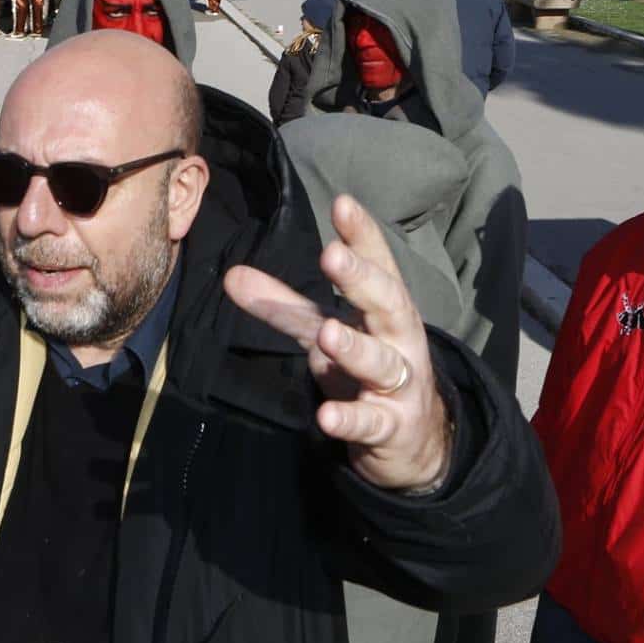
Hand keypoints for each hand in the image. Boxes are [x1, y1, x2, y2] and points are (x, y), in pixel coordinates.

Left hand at [223, 195, 452, 492]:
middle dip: (361, 280)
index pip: (378, 264)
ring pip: (381, 363)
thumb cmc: (363, 370)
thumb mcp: (323, 332)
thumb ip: (283, 305)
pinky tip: (327, 416)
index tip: (342, 202)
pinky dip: (350, 419)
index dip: (363, 235)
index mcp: (384, 308)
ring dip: (354, 348)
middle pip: (387, 303)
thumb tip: (230, 274)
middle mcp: (399, 339)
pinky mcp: (392, 427)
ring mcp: (400, 385)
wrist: (413, 440)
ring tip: (328, 334)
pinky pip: (371, 422)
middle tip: (332, 255)